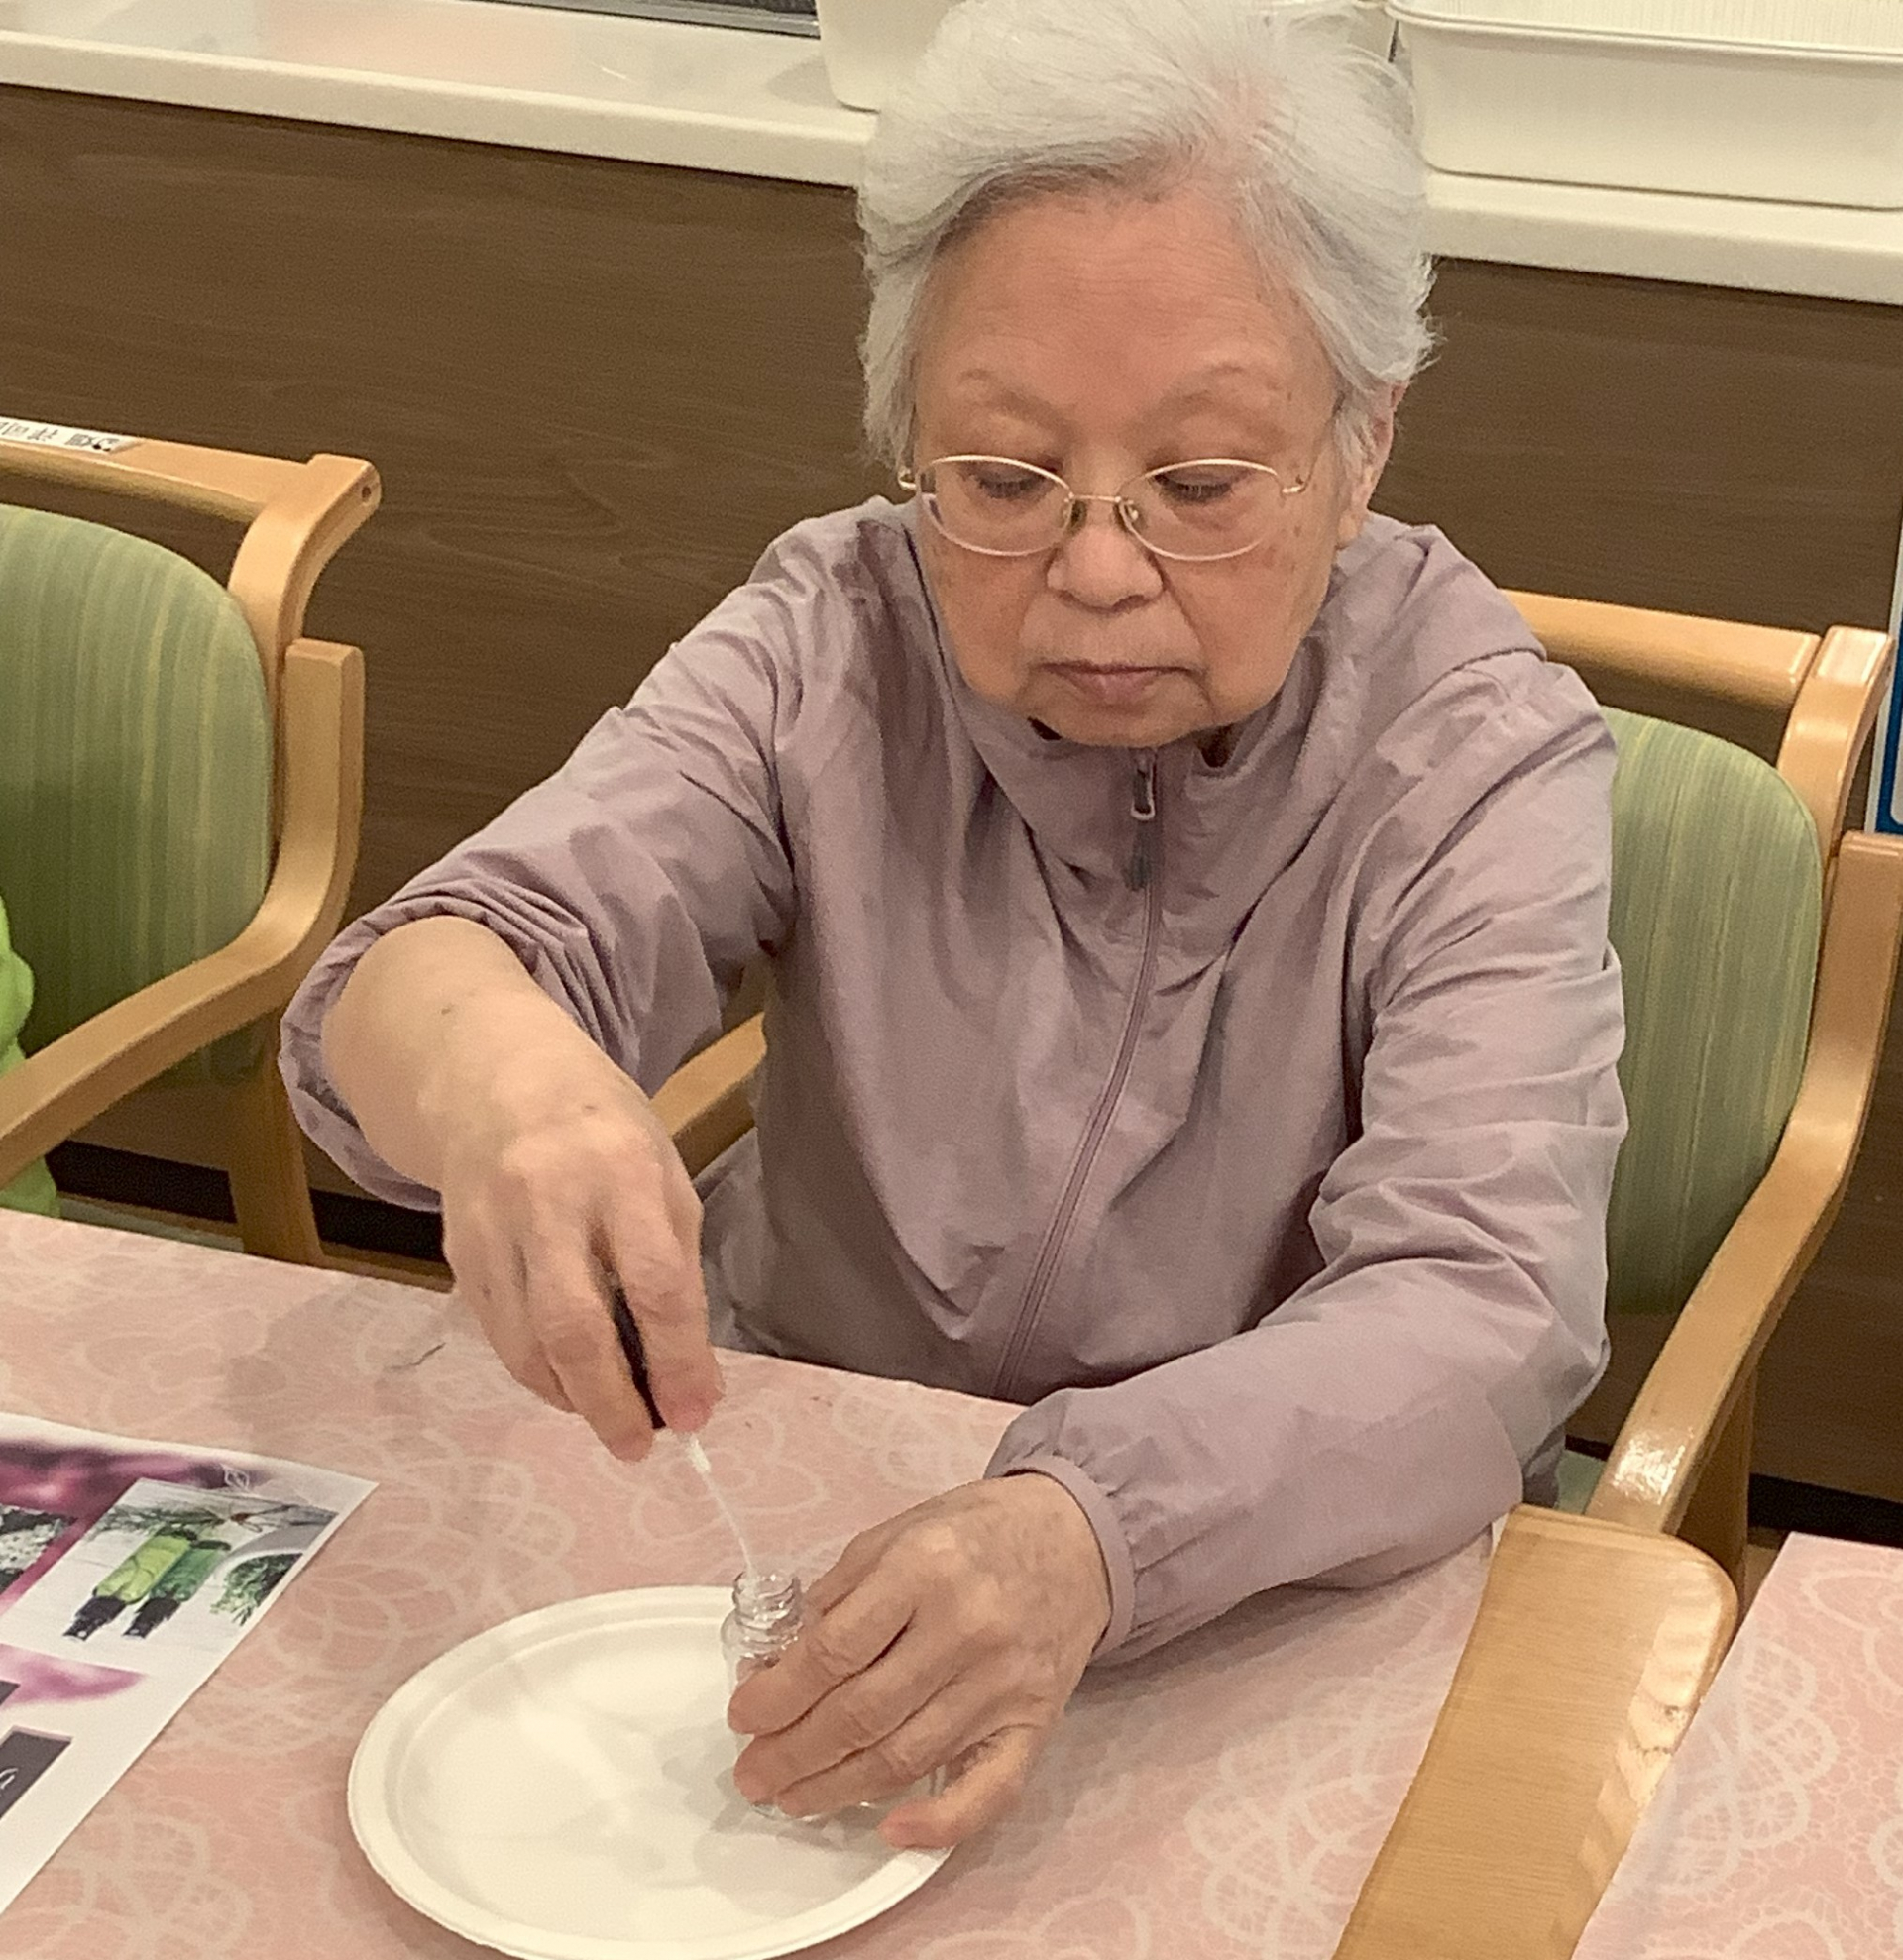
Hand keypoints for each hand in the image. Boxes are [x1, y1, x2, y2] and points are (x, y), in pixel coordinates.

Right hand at [436, 1022, 722, 1458]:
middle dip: (612, 1402)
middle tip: (642, 1444)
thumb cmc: (604, 1130)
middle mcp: (549, 1198)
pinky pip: (498, 1334)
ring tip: (613, 1420)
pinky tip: (569, 1385)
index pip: (655, 1283)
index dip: (677, 1359)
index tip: (696, 1412)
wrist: (495, 1078)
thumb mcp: (662, 1174)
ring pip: (527, 1343)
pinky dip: (537, 1373)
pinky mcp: (457, 1252)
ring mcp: (492, 1227)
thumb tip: (686, 1373)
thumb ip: (675, 1265)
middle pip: (575, 1326)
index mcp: (621, 1170)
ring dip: (573, 1399)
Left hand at [727, 1475, 1110, 1847]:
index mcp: (924, 1568)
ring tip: (793, 1797)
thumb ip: (839, 1594)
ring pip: (905, 1758)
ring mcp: (1003, 1682)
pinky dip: (939, 1823)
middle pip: (861, 1713)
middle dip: (792, 1753)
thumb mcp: (897, 1533)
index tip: (744, 1715)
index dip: (777, 1694)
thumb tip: (778, 1663)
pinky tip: (890, 1831)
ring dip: (836, 1789)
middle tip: (753, 1773)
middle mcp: (965, 1628)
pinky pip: (988, 1791)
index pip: (833, 1651)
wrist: (1076, 1540)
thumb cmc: (977, 1533)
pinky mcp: (1033, 1723)